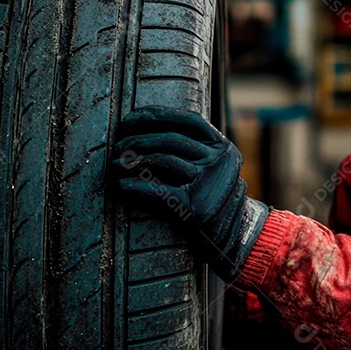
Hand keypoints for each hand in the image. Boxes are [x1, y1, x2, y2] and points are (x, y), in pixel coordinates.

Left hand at [110, 106, 268, 281]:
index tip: (131, 118)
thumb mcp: (215, 164)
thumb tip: (148, 126)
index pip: (189, 120)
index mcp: (222, 146)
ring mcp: (208, 183)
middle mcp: (218, 161)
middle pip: (173, 140)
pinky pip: (159, 192)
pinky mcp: (195, 207)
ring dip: (135, 161)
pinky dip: (136, 187)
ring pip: (164, 160)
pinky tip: (122, 185)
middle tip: (119, 146)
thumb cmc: (213, 195)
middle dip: (140, 140)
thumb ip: (195, 146)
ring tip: (117, 164)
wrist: (233, 234)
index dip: (158, 115)